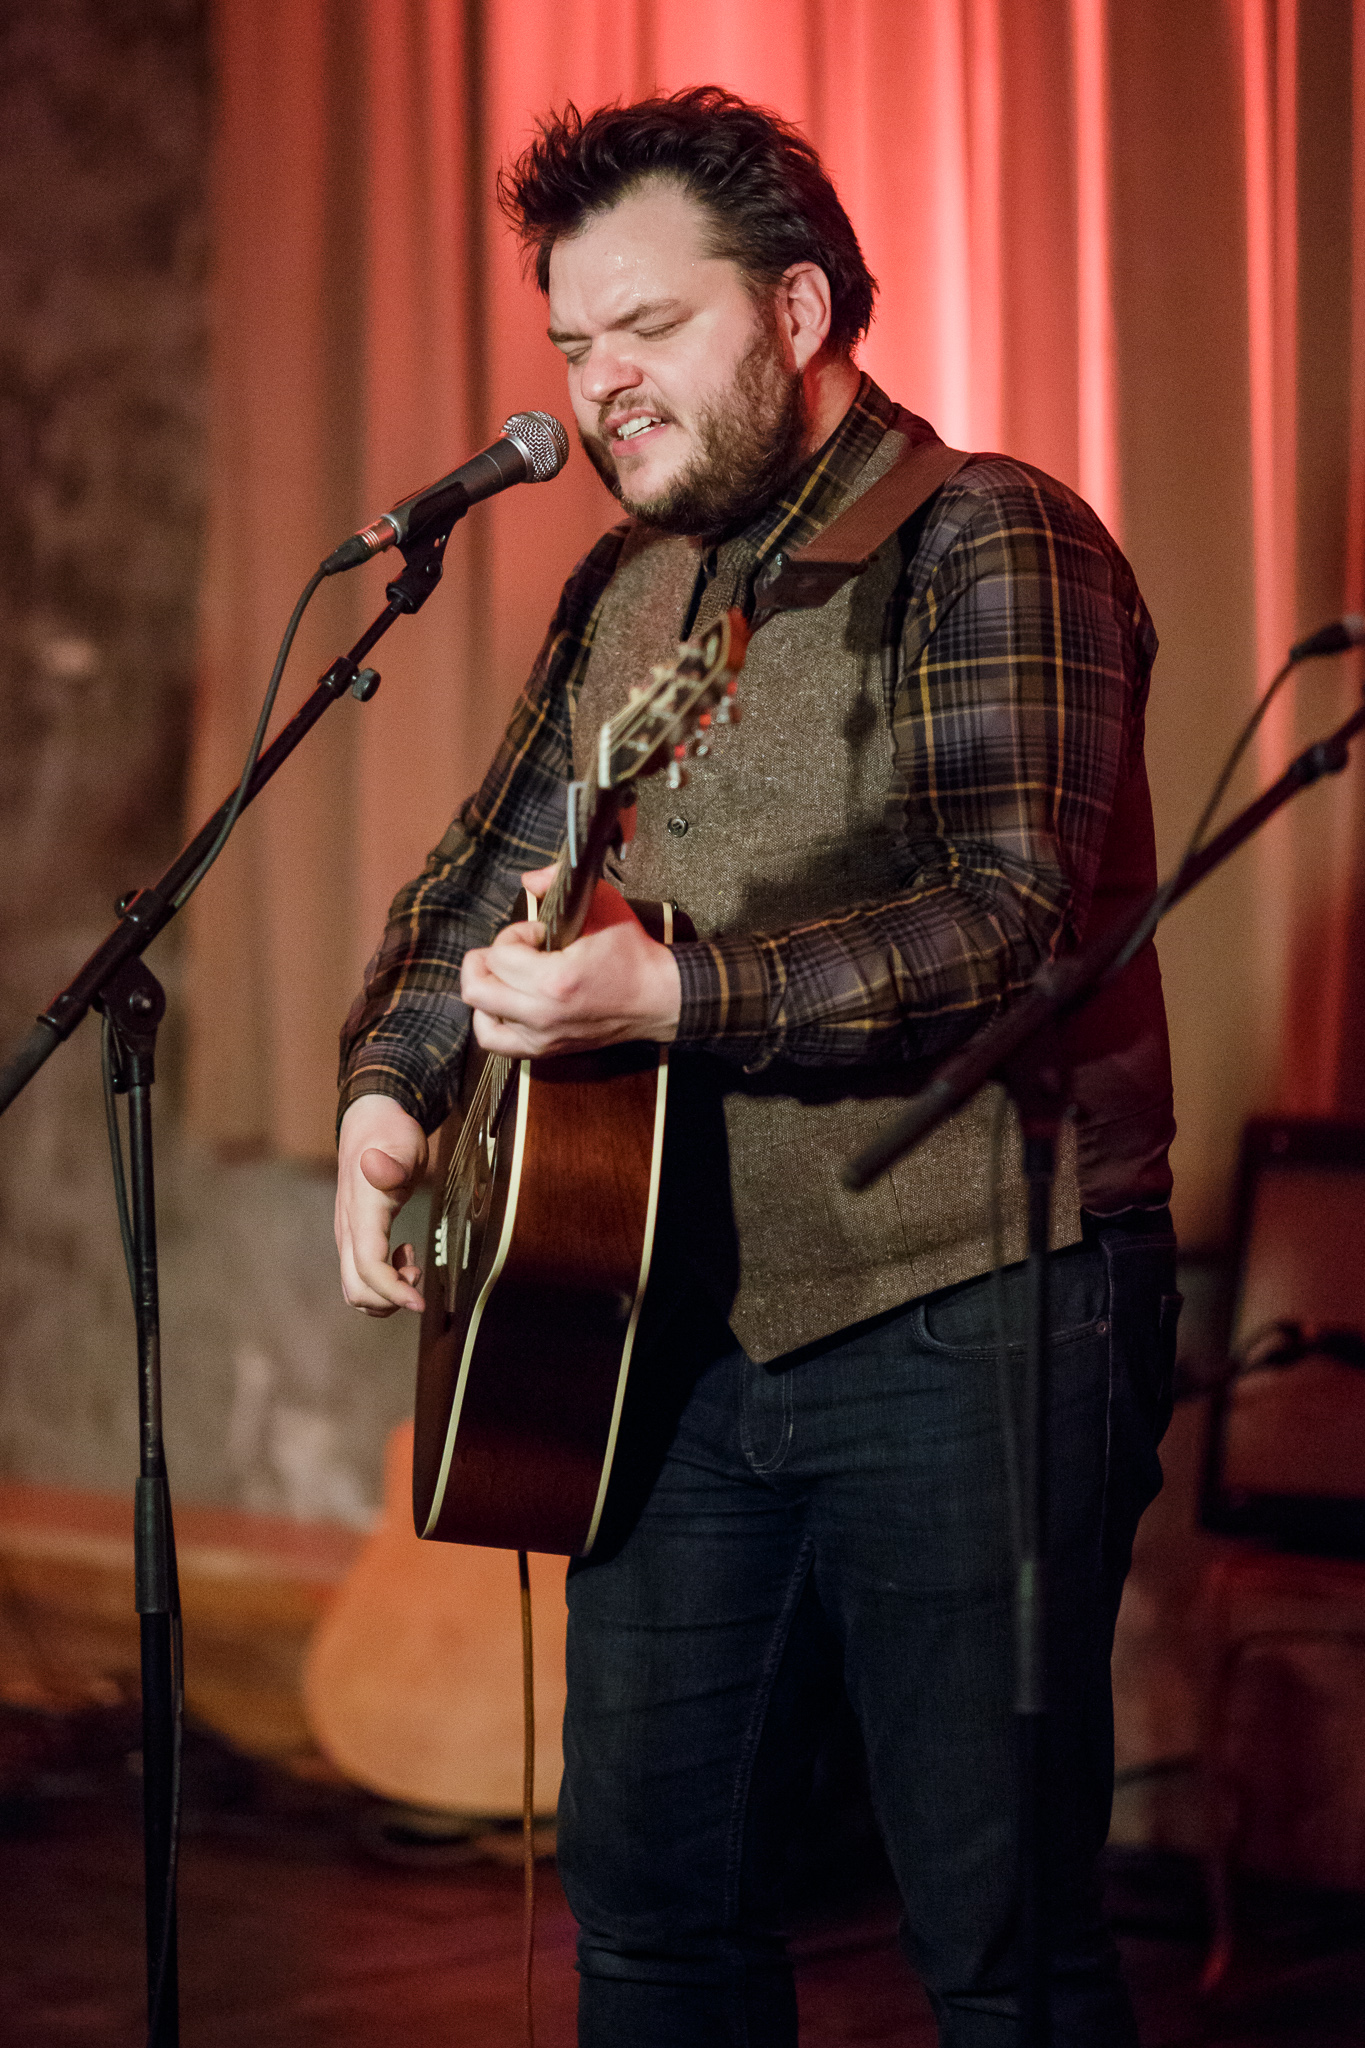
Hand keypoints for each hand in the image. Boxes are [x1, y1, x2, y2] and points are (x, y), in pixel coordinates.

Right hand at [335, 1095, 428, 1315]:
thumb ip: (393, 1161)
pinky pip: (361, 1276)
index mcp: (360, 1212)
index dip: (391, 1290)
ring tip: (411, 1265)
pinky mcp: (355, 1238)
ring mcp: (348, 1236)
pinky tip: (403, 1257)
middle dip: (389, 1297)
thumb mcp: (401, 1142)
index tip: (420, 1301)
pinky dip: (383, 1281)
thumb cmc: (389, 1134)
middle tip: (418, 1273)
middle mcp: (348, 1230)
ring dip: (386, 1292)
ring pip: (355, 1289)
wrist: (370, 1124)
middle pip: (356, 1289)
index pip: (367, 1265)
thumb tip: (376, 1166)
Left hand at [461, 865, 680, 1057]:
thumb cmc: (633, 955)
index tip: (537, 932)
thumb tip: (529, 879)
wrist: (657, 997)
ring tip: (503, 975)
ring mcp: (542, 1036)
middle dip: (486, 960)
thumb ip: (560, 883)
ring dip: (486, 989)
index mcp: (555, 980)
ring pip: (480, 1015)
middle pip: (477, 988)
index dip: (514, 934)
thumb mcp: (604, 905)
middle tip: (509, 950)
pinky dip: (488, 1021)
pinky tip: (501, 1004)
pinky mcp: (545, 1048)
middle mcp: (542, 1014)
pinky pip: (494, 1041)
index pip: (500, 954)